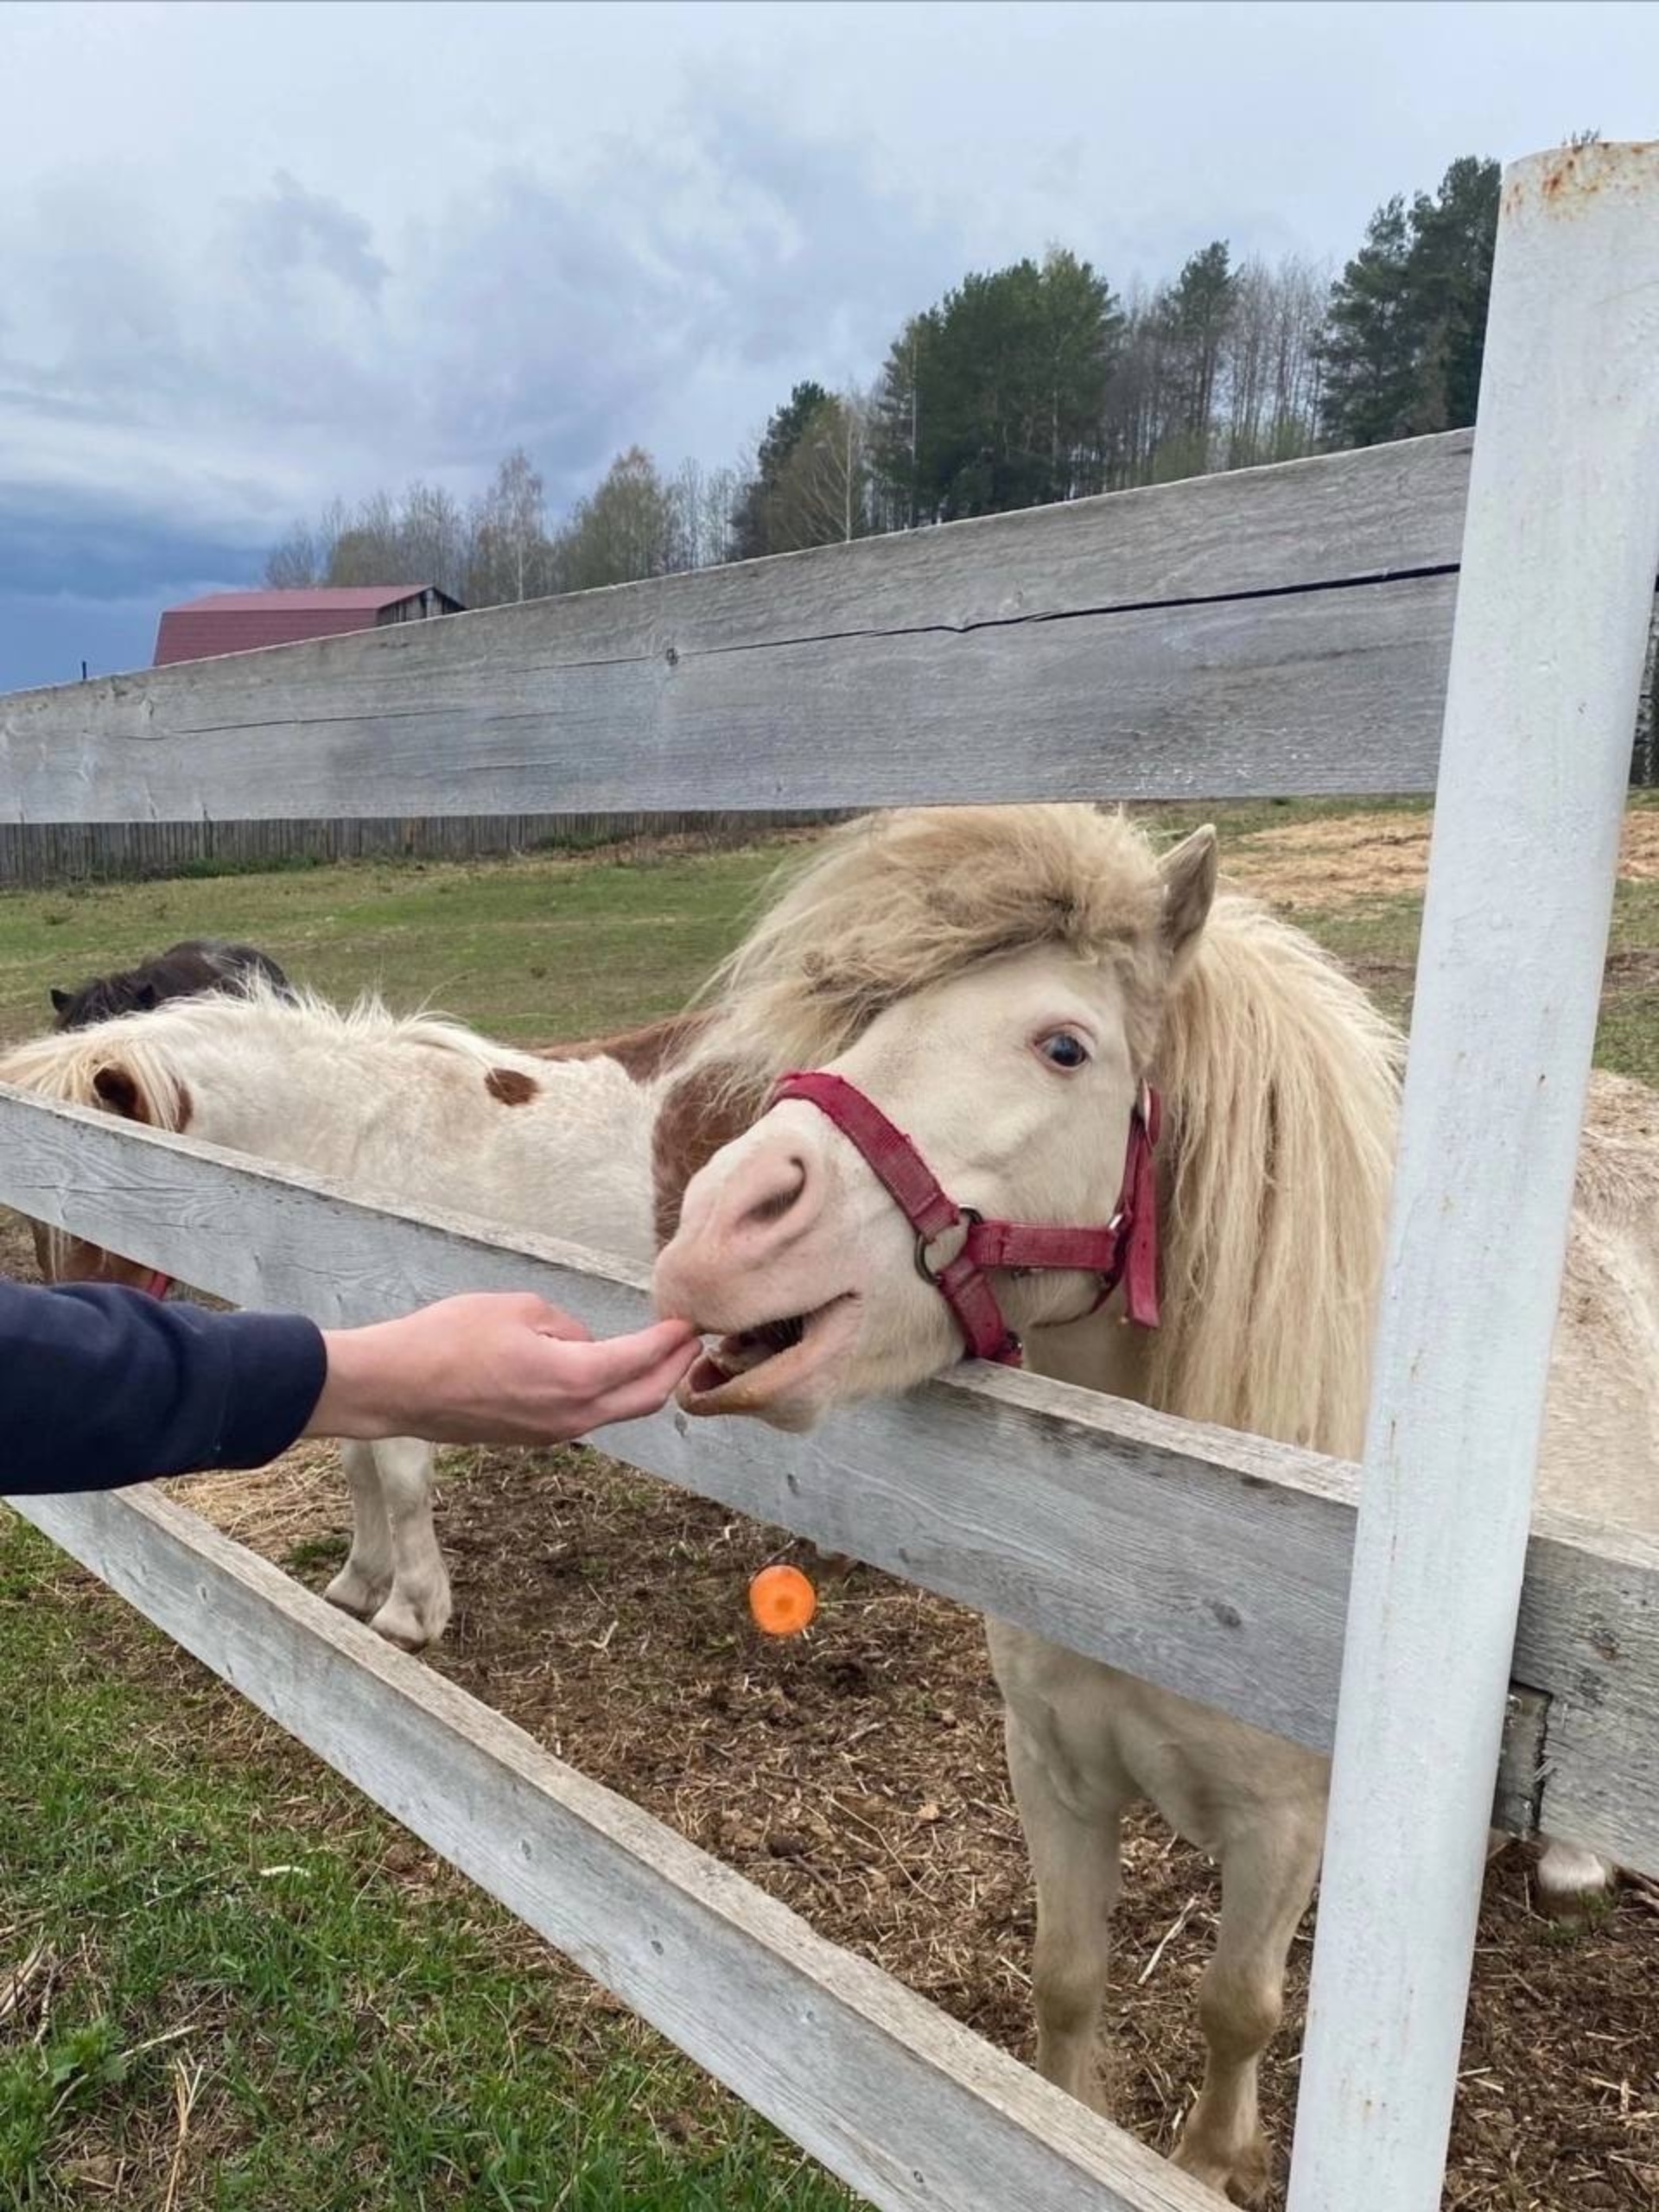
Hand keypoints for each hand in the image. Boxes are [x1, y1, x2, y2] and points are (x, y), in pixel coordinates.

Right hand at [307, 1294, 699, 1445]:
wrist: (396, 1387)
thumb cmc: (449, 1339)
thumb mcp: (517, 1308)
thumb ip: (565, 1325)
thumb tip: (580, 1342)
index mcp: (575, 1379)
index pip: (642, 1360)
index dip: (671, 1339)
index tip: (691, 1322)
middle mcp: (573, 1417)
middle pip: (644, 1398)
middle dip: (674, 1370)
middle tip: (692, 1342)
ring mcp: (553, 1433)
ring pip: (617, 1411)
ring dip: (644, 1385)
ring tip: (659, 1355)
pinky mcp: (532, 1437)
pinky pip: (587, 1416)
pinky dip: (610, 1396)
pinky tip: (608, 1372)